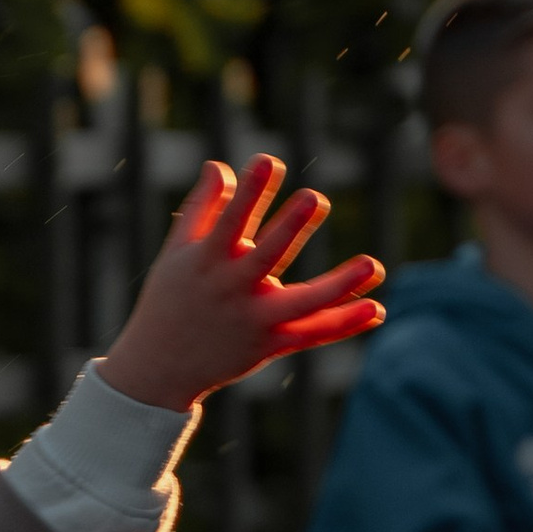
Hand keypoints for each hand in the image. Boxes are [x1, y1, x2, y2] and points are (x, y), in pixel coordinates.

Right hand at [95, 155, 383, 412]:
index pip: (228, 221)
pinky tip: (375, 309)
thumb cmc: (169, 300)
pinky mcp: (269, 346)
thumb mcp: (176, 252)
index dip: (249, 191)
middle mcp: (231, 290)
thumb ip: (203, 208)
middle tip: (315, 198)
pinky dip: (343, 324)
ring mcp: (253, 321)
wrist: (157, 370)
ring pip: (301, 304)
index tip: (268, 161)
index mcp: (206, 261)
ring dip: (337, 286)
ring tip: (372, 265)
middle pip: (266, 257)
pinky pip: (311, 334)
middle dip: (290, 227)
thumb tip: (223, 166)